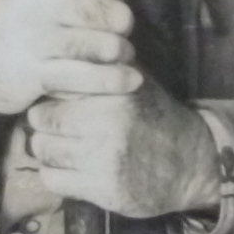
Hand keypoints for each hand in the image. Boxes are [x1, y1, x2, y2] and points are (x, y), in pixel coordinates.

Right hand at [0, 0, 140, 123]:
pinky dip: (115, 80)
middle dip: (122, 26)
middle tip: (118, 33)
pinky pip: (88, 76)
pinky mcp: (34, 73)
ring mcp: (34, 37)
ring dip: (122, 53)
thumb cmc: (26, 17)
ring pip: (105, 46)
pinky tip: (129, 79)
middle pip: (111, 12)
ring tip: (120, 54)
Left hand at [24, 86, 224, 218]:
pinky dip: (55, 174)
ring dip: (48, 150)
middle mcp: (107, 122)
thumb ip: (106, 67)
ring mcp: (103, 158)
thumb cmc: (158, 117)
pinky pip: (52, 179)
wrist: (192, 164)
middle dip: (44, 124)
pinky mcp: (101, 189)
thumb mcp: (138, 83)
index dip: (51, 95)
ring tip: (64, 147)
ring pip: (42, 150)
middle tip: (56, 128)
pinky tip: (71, 169)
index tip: (57, 101)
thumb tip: (72, 44)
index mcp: (114, 92)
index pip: (55, 86)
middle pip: (41, 119)